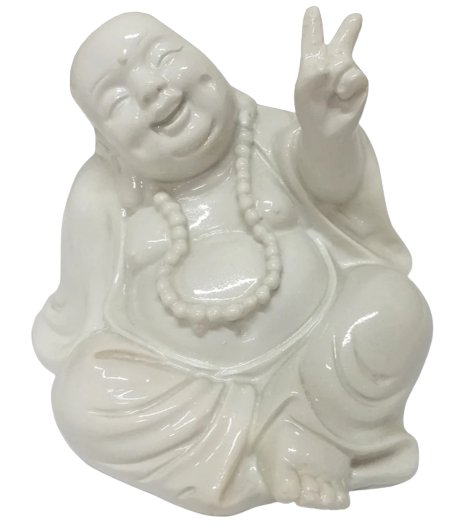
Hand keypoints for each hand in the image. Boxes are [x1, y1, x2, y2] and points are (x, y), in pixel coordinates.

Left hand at [295, 6, 367, 139]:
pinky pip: (353, 76)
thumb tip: (334, 66)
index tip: (312, 11)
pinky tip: (341, 98)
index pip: (313, 41)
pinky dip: (344, 87)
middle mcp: (333, 63)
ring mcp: (348, 71)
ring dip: (334, 78)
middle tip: (356, 18)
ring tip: (331, 95)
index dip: (313, 27)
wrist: (324, 131)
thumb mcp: (304, 87)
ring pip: (343, 62)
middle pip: (342, 40)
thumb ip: (315, 71)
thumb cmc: (311, 109)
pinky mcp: (360, 82)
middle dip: (349, 29)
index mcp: (314, 62)